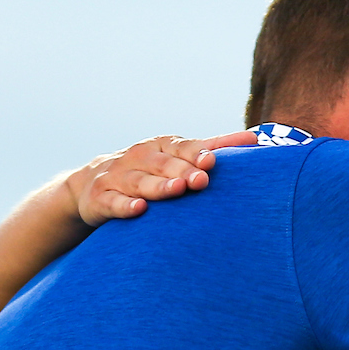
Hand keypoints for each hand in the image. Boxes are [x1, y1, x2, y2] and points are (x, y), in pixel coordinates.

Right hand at [67, 131, 257, 226]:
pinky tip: (139, 210)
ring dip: (159, 186)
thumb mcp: (175, 158)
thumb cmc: (149, 172)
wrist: (92, 185)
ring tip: (177, 190)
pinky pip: (113, 202)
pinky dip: (125, 206)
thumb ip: (211, 149)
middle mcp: (141, 157)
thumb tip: (256, 139)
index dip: (197, 152)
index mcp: (162, 146)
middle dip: (182, 170)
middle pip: (164, 163)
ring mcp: (119, 177)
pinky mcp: (101, 198)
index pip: (184, 147)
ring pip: (140, 181)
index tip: (213, 160)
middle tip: (202, 179)